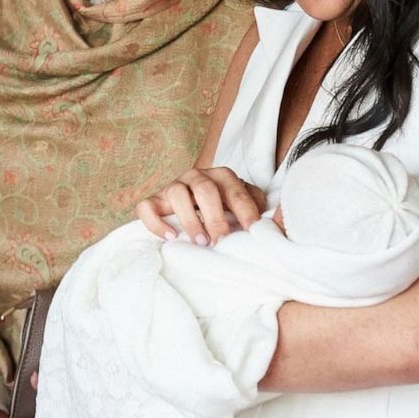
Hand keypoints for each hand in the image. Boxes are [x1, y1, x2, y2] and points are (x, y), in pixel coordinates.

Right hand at [136, 166, 265, 245]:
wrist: (193, 203)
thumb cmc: (225, 208)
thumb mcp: (243, 204)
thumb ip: (256, 207)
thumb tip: (272, 222)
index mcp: (222, 176)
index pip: (235, 191)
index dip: (244, 211)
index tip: (251, 232)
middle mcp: (196, 176)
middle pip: (204, 189)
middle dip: (215, 217)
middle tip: (221, 241)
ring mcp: (173, 186)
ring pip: (176, 193)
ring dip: (190, 219)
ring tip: (200, 241)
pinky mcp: (154, 199)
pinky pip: (147, 206)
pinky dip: (156, 222)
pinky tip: (170, 237)